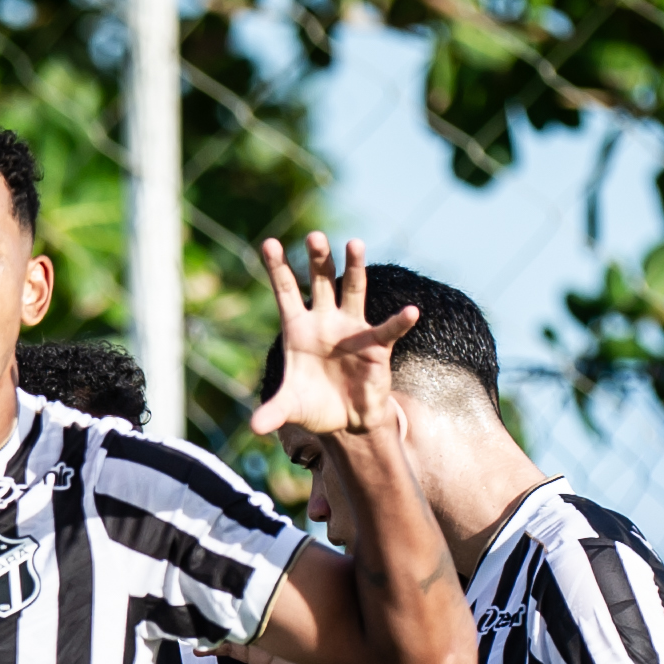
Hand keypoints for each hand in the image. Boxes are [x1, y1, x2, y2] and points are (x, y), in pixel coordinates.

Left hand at [248, 233, 418, 440]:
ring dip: (355, 268)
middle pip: (321, 281)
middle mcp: (325, 320)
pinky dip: (399, 322)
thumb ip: (274, 412)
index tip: (268, 242)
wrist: (347, 420)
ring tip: (354, 242)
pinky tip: (410, 312)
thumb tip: (253, 427)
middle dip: (319, 259)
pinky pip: (388, 330)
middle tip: (314, 235)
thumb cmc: (316, 406)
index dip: (277, 268)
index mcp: (298, 328)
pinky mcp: (376, 345)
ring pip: (353, 291)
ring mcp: (352, 329)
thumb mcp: (292, 409)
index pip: (286, 291)